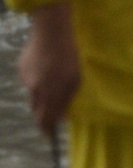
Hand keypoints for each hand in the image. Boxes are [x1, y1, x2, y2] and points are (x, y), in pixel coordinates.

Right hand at [19, 2, 78, 134]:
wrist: (51, 31)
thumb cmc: (71, 55)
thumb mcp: (75, 79)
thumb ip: (67, 99)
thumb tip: (61, 117)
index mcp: (50, 92)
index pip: (44, 119)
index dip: (46, 129)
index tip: (49, 137)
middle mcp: (35, 88)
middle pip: (37, 109)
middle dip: (43, 116)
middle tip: (50, 119)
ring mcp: (26, 77)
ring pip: (33, 94)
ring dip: (42, 97)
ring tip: (53, 89)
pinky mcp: (22, 67)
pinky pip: (30, 80)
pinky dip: (38, 81)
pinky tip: (47, 71)